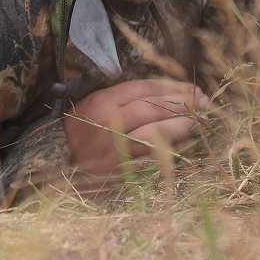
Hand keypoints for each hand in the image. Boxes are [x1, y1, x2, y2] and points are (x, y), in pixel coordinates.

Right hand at [63, 79, 209, 179]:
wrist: (56, 164)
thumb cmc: (80, 129)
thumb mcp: (95, 103)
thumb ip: (126, 97)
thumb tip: (168, 93)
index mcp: (102, 103)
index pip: (144, 90)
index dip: (172, 87)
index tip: (191, 88)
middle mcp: (109, 125)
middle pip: (154, 109)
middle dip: (183, 104)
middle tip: (203, 103)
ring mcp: (116, 150)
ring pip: (157, 134)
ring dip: (183, 127)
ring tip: (201, 121)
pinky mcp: (122, 172)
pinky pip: (154, 159)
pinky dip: (174, 151)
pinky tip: (188, 144)